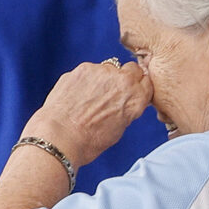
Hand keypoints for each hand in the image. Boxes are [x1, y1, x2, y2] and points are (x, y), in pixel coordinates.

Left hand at [28, 60, 153, 170]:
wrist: (61, 135)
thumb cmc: (89, 139)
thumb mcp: (120, 127)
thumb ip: (128, 108)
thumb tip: (123, 101)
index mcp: (137, 97)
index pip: (146, 82)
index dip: (137, 86)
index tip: (129, 91)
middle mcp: (124, 81)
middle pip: (131, 69)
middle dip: (124, 77)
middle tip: (110, 90)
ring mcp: (103, 72)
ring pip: (108, 68)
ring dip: (102, 78)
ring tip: (88, 96)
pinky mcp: (83, 68)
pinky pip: (88, 70)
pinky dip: (84, 79)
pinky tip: (76, 94)